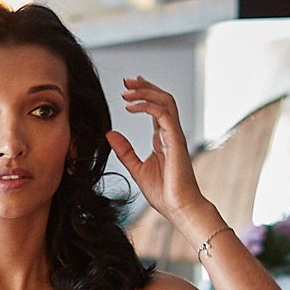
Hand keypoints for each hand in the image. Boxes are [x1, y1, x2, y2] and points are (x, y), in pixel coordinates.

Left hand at [105, 76, 214, 234]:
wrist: (179, 208)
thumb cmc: (164, 193)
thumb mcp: (136, 169)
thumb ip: (124, 150)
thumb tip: (110, 134)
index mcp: (163, 139)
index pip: (156, 109)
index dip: (144, 95)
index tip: (127, 89)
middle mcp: (171, 134)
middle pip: (163, 99)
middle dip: (145, 86)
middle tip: (126, 82)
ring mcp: (175, 136)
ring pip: (165, 102)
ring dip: (146, 92)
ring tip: (127, 91)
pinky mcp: (175, 141)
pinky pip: (164, 115)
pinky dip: (147, 106)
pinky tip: (131, 107)